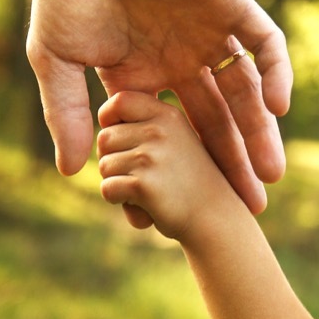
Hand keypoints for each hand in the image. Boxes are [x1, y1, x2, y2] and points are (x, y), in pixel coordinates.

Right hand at [28, 0, 291, 217]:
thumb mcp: (56, 60)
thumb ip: (66, 113)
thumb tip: (70, 171)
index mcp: (141, 77)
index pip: (171, 136)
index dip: (179, 172)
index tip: (180, 212)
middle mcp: (179, 60)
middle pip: (215, 123)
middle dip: (231, 165)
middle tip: (248, 209)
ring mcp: (207, 34)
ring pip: (244, 92)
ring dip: (259, 132)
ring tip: (268, 177)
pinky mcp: (229, 4)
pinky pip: (263, 43)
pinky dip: (275, 73)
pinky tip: (279, 108)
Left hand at [98, 91, 239, 239]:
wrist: (215, 219)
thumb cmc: (188, 181)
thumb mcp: (175, 141)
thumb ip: (145, 127)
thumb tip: (103, 127)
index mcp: (168, 115)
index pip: (119, 100)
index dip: (109, 120)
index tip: (119, 140)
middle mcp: (160, 130)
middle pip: (104, 138)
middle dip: (112, 160)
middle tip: (139, 176)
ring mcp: (151, 156)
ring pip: (104, 165)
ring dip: (116, 183)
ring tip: (146, 191)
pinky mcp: (143, 184)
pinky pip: (108, 189)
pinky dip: (118, 201)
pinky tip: (143, 205)